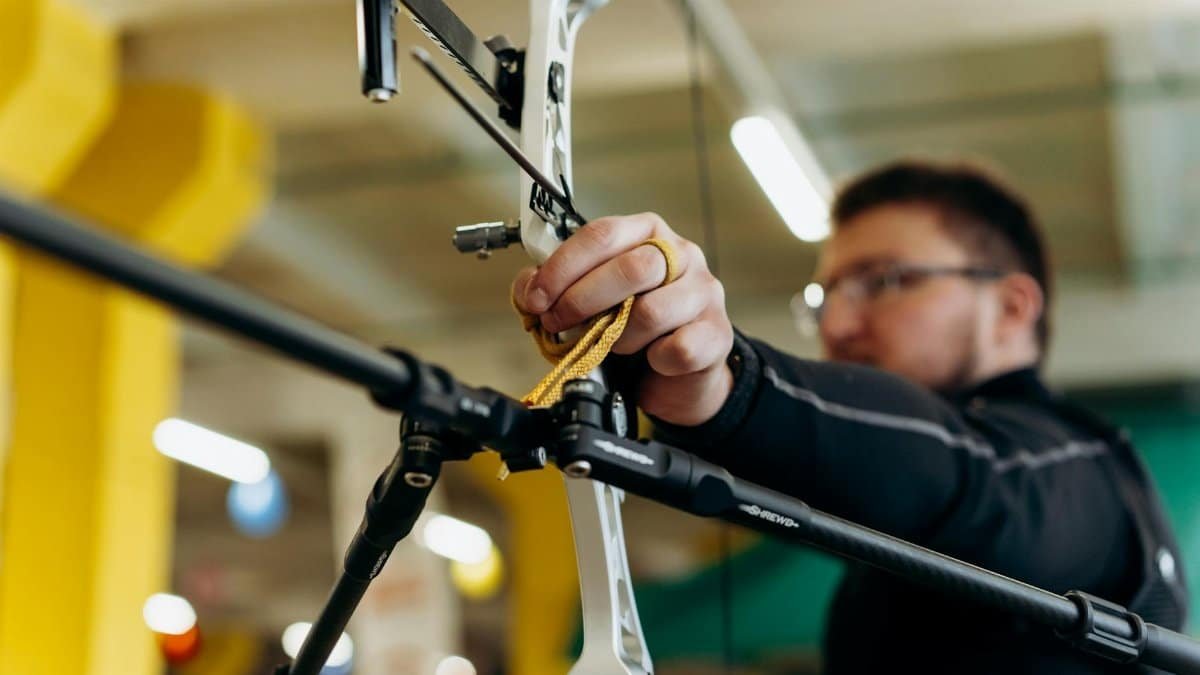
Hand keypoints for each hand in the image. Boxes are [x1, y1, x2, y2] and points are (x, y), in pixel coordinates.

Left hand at [512, 213, 733, 425]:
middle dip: (583, 300)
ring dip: (620, 337)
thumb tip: (528, 290)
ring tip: (614, 346)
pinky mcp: (717, 333)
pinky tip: (651, 360)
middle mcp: (682, 254)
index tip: (537, 297)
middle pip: (632, 268)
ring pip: (653, 311)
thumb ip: (556, 290)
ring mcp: (704, 292)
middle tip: (559, 324)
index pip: (603, 235)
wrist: (679, 374)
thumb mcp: (591, 301)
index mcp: (647, 233)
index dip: (563, 267)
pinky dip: (653, 360)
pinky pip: (677, 349)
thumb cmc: (633, 328)